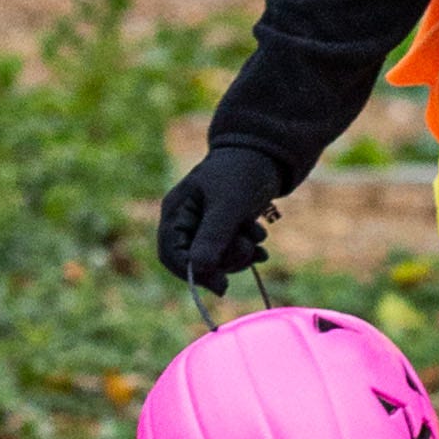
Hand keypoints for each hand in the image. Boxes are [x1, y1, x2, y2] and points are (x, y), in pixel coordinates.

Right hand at [157, 145, 285, 289]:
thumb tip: (199, 269)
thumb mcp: (228, 205)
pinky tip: (262, 242)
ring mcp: (205, 226)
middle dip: (227, 259)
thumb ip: (213, 236)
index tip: (222, 285)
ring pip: (218, 260)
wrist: (267, 153)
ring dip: (241, 253)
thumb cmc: (242, 172)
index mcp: (176, 212)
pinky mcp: (224, 229)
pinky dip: (249, 250)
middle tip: (249, 248)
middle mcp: (186, 221)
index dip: (194, 273)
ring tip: (256, 234)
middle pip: (197, 261)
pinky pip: (232, 252)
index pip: (171, 254)